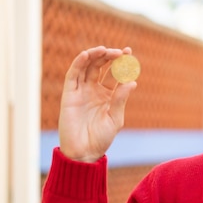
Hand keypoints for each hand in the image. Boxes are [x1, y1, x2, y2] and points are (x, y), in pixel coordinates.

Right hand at [58, 46, 136, 162]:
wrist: (83, 152)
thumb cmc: (101, 138)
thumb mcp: (115, 118)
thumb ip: (121, 99)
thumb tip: (132, 82)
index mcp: (107, 95)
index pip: (114, 74)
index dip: (121, 62)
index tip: (128, 52)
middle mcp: (94, 90)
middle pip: (101, 66)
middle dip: (110, 57)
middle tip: (119, 52)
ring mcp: (81, 91)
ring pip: (87, 67)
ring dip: (95, 56)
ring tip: (105, 50)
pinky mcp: (69, 94)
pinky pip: (73, 75)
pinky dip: (79, 63)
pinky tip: (87, 55)